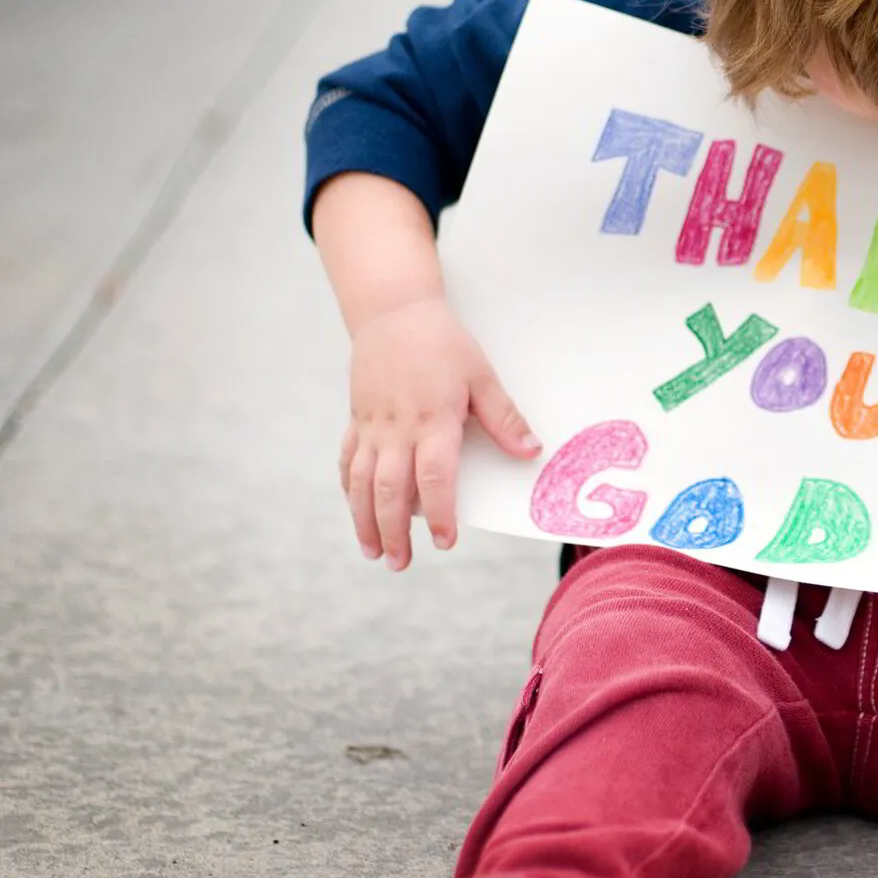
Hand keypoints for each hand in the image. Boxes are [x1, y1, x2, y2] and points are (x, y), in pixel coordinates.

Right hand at [338, 297, 540, 569]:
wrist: (394, 313)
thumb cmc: (444, 344)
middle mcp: (396, 429)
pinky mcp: (356, 420)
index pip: (433, 478)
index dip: (441, 513)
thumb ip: (505, 418)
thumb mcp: (482, 376)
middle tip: (401, 564)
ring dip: (364, 520)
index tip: (447, 541)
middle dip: (394, 531)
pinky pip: (346, 461)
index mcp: (432, 421)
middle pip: (389, 491)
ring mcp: (371, 426)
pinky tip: (355, 510)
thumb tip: (531, 452)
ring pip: (359, 482)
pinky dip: (348, 490)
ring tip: (374, 552)